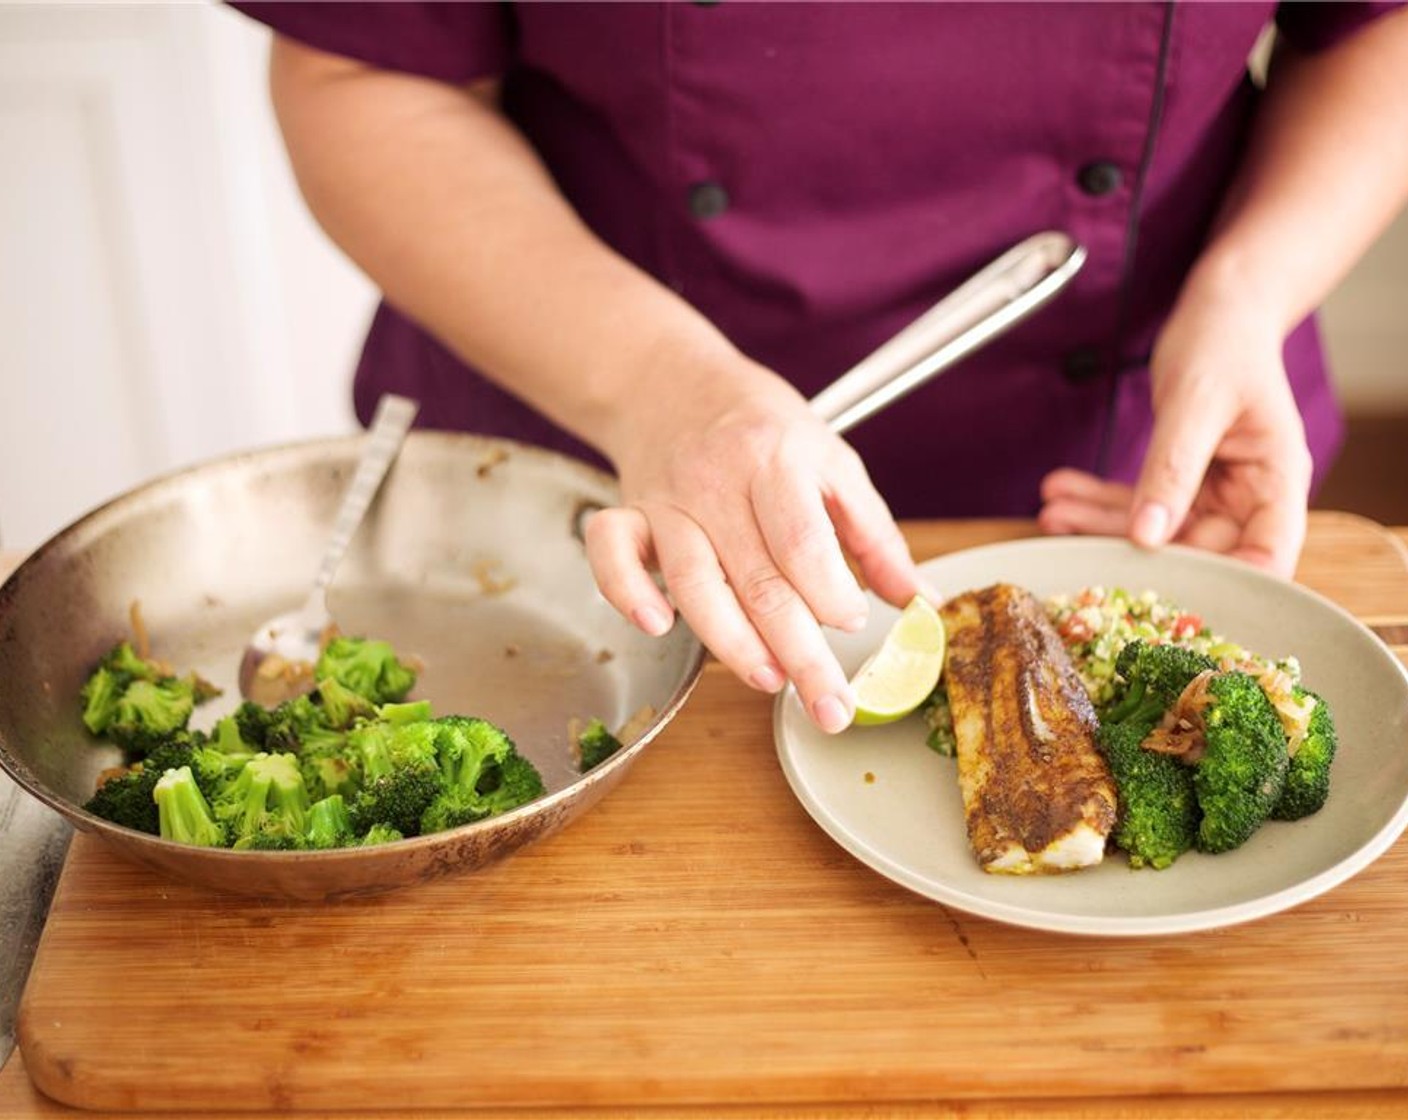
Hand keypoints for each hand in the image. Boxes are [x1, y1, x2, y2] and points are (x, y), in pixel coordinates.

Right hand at [583, 356, 921, 733]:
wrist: (675, 382)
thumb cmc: (762, 427)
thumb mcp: (832, 461)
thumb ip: (875, 535)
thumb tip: (921, 603)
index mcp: (777, 460)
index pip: (803, 542)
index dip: (831, 593)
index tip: (854, 622)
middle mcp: (718, 482)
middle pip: (758, 580)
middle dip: (799, 654)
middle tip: (831, 707)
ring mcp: (668, 500)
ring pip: (694, 582)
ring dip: (732, 643)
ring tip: (770, 681)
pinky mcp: (628, 514)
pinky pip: (612, 556)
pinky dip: (627, 593)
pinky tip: (658, 627)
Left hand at [1038, 287, 1312, 577]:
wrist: (1219, 310)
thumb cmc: (1225, 344)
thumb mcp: (1196, 404)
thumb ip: (1172, 471)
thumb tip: (1147, 536)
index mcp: (1277, 482)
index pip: (1265, 556)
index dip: (1227, 588)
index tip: (1166, 602)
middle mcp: (1249, 495)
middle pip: (1196, 548)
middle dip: (1130, 547)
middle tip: (1069, 535)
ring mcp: (1214, 491)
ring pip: (1155, 529)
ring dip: (1099, 522)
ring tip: (1050, 512)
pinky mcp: (1181, 480)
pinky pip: (1136, 502)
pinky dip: (1097, 499)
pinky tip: (1059, 492)